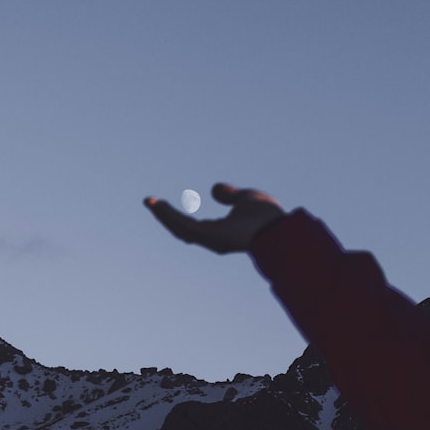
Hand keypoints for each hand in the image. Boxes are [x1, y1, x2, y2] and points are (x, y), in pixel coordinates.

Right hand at [144, 183, 284, 253]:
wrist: (279, 229)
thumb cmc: (267, 217)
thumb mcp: (245, 198)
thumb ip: (229, 194)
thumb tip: (214, 189)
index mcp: (221, 232)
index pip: (194, 226)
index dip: (178, 216)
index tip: (165, 205)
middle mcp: (213, 239)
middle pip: (182, 229)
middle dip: (165, 216)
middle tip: (151, 202)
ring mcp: (210, 240)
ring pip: (180, 228)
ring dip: (163, 215)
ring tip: (150, 202)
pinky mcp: (208, 236)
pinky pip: (183, 226)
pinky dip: (169, 215)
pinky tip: (158, 205)